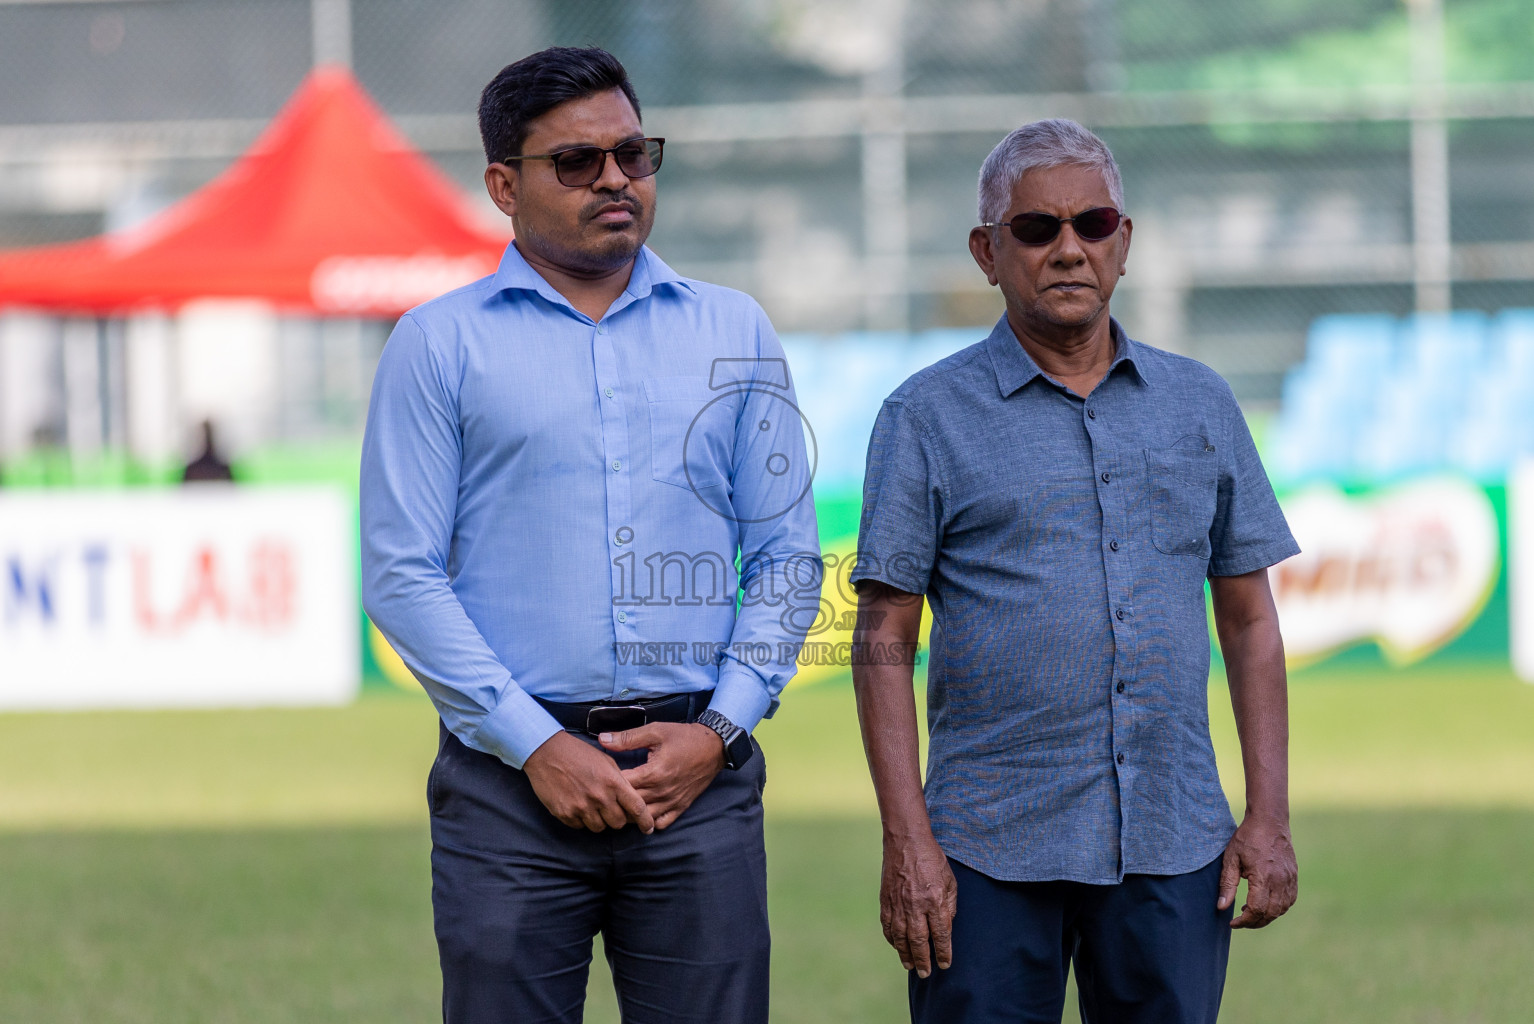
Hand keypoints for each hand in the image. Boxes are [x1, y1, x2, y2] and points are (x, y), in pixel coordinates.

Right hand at [523, 730, 654, 833]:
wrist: (547, 752)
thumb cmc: (578, 753)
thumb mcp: (606, 761)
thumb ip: (619, 781)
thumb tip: (629, 797)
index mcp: (613, 782)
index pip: (637, 808)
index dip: (645, 821)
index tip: (649, 828)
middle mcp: (599, 798)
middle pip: (618, 823)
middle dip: (618, 819)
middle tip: (611, 810)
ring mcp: (581, 807)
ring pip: (599, 827)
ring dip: (599, 820)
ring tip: (592, 806)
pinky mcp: (565, 814)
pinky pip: (579, 826)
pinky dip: (581, 820)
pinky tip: (577, 805)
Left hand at [602, 722, 724, 830]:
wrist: (714, 747)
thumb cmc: (685, 737)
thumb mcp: (656, 731)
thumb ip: (627, 738)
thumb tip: (602, 739)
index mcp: (654, 773)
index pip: (623, 785)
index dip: (610, 782)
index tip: (604, 776)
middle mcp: (662, 792)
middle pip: (630, 804)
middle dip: (617, 799)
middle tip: (608, 791)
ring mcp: (672, 802)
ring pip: (644, 818)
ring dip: (631, 813)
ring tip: (622, 803)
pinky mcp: (681, 806)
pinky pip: (662, 823)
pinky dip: (650, 821)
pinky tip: (643, 812)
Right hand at [880, 830, 957, 976]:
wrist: (906, 841)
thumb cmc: (932, 859)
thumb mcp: (950, 880)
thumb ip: (949, 905)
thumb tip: (947, 926)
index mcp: (934, 900)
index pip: (940, 934)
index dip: (943, 952)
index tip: (945, 964)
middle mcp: (915, 905)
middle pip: (919, 941)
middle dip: (923, 960)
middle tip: (925, 973)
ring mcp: (898, 903)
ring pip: (900, 937)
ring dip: (905, 954)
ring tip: (910, 966)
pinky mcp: (885, 900)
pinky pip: (887, 925)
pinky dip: (892, 939)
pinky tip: (897, 946)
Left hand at [1218, 813, 1297, 927]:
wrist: (1269, 821)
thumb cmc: (1247, 838)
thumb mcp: (1231, 858)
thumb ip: (1227, 885)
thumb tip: (1221, 907)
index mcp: (1263, 876)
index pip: (1257, 910)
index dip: (1244, 921)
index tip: (1233, 922)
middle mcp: (1280, 881)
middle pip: (1270, 914)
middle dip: (1254, 922)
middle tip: (1240, 920)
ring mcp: (1290, 879)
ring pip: (1281, 909)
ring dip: (1266, 917)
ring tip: (1250, 911)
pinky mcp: (1294, 877)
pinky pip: (1289, 900)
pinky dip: (1278, 908)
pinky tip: (1265, 903)